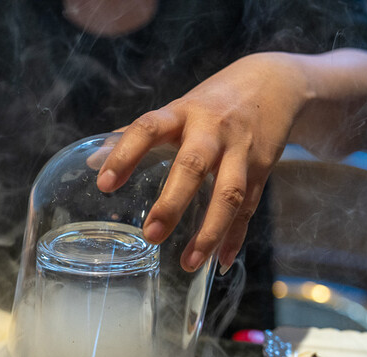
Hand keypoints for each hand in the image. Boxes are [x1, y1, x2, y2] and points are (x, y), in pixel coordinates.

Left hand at [97, 52, 307, 271]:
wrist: (276, 83)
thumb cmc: (211, 104)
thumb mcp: (175, 110)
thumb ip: (135, 136)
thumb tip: (90, 162)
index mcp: (181, 114)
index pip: (149, 129)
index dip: (125, 154)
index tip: (104, 183)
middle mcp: (211, 130)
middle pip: (193, 166)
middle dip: (172, 203)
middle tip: (150, 236)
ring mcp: (240, 151)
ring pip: (228, 194)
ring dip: (210, 231)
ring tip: (188, 263)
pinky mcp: (262, 168)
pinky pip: (249, 207)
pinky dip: (235, 237)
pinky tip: (220, 262)